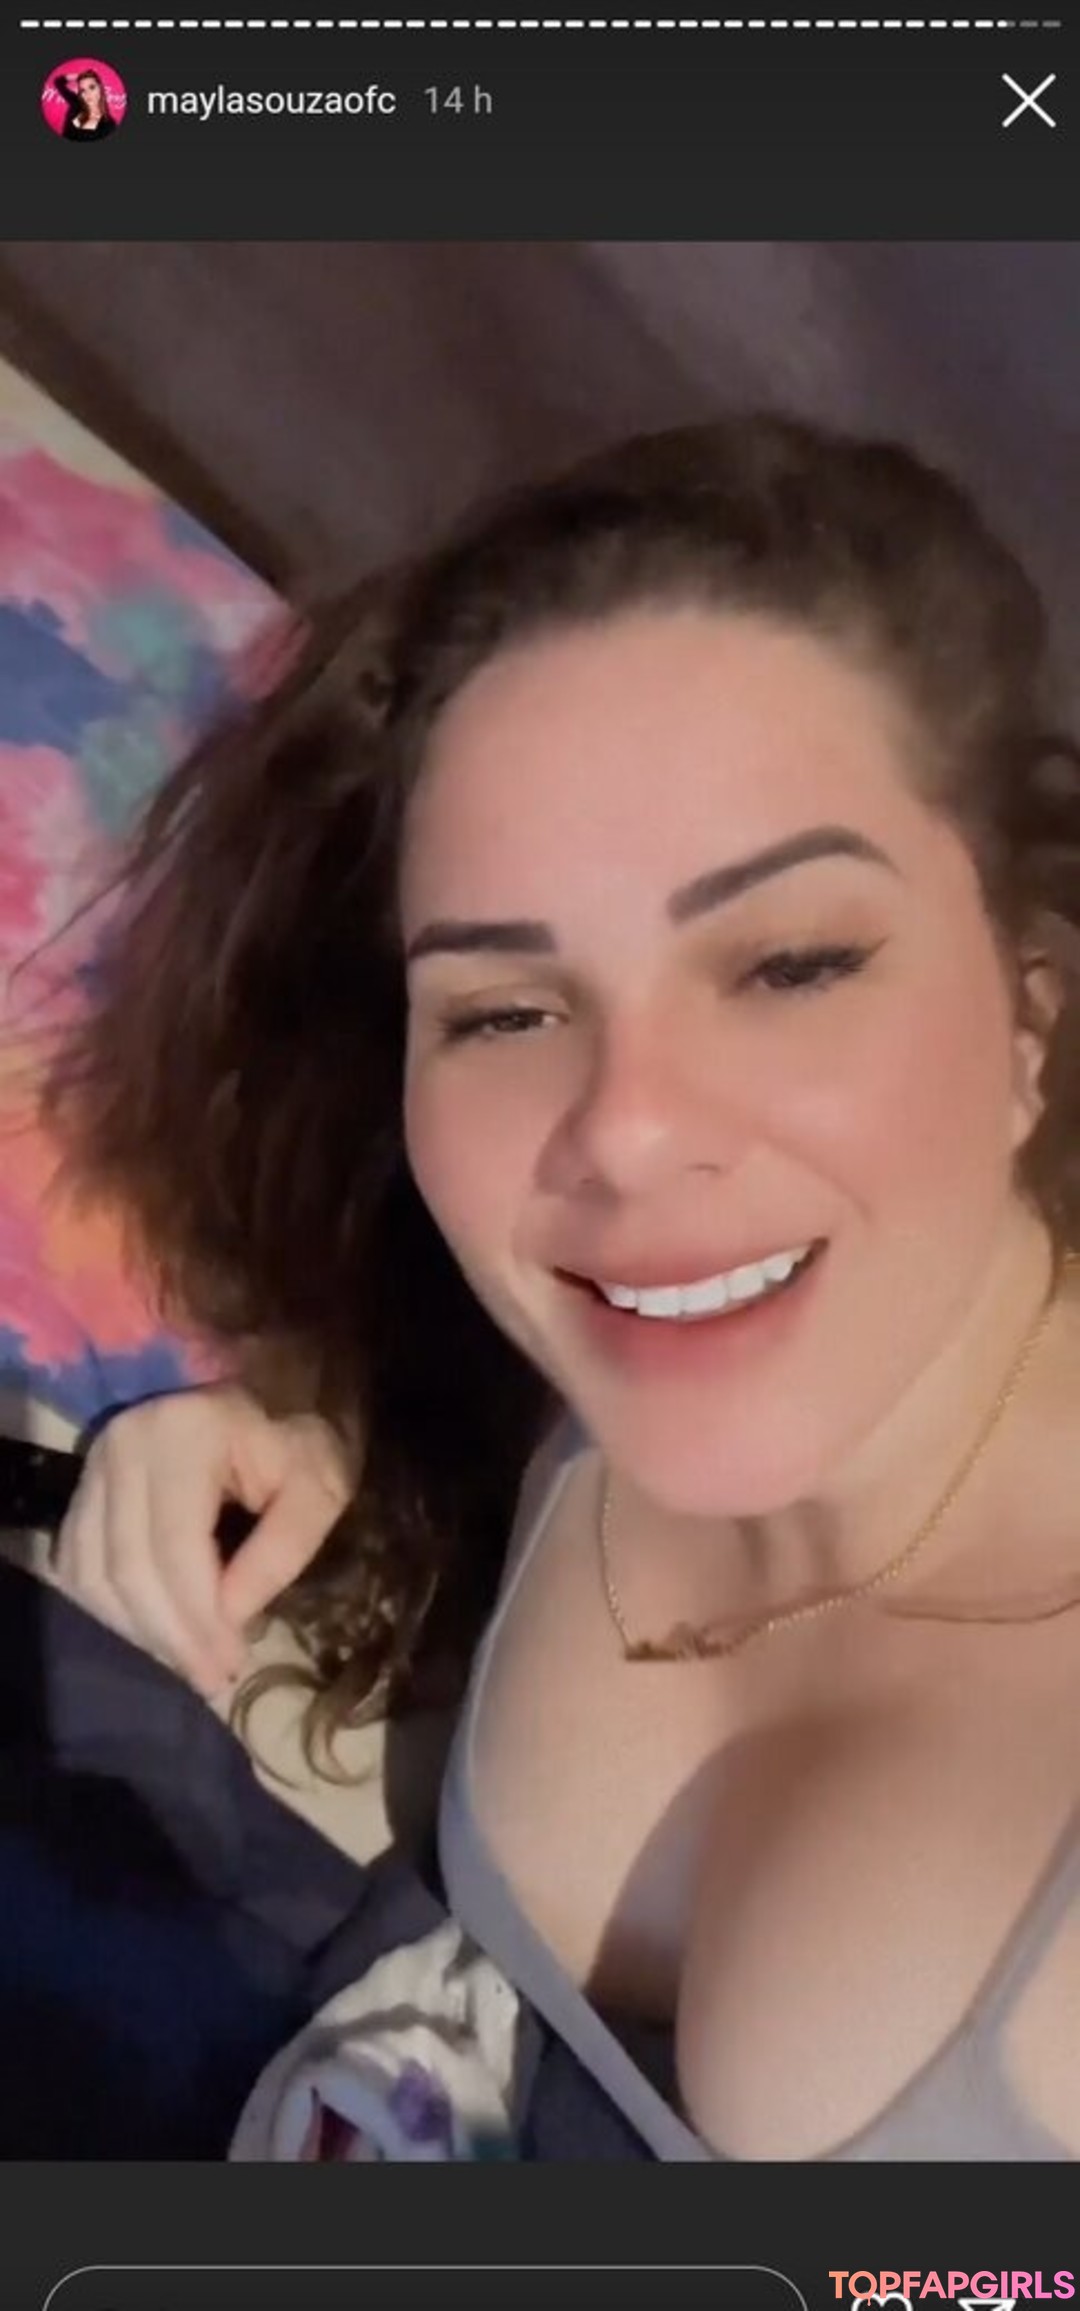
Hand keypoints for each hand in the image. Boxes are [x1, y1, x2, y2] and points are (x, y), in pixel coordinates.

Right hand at [50, 1382, 351, 1697]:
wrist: (267, 1393)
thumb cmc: (296, 1441)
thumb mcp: (317, 1487)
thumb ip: (282, 1549)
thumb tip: (229, 1617)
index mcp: (184, 1433)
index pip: (174, 1546)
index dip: (198, 1615)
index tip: (231, 1662)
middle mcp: (124, 1443)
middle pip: (128, 1565)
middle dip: (170, 1634)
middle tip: (212, 1676)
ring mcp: (95, 1463)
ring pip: (94, 1572)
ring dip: (138, 1628)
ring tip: (187, 1659)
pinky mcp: (85, 1484)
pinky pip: (77, 1563)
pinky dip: (111, 1607)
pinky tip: (153, 1628)